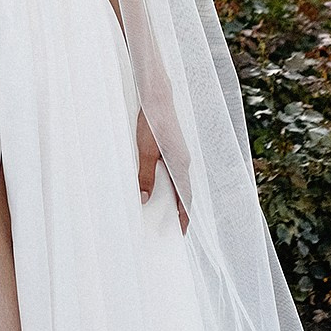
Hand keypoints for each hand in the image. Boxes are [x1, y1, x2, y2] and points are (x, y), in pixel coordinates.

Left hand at [135, 110, 188, 230]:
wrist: (157, 96)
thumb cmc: (152, 121)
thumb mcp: (144, 151)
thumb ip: (145, 175)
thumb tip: (144, 199)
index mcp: (180, 165)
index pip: (186, 197)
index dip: (184, 216)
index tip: (180, 233)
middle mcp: (183, 162)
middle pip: (183, 192)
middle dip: (177, 211)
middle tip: (167, 228)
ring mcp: (179, 155)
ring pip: (177, 182)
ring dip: (171, 197)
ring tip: (159, 212)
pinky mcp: (172, 149)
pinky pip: (172, 173)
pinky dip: (167, 185)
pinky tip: (154, 188)